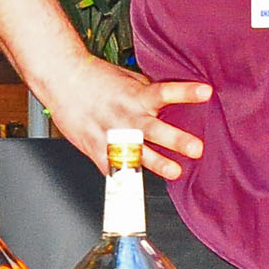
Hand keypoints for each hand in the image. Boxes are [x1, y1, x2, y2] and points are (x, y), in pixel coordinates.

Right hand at [40, 54, 211, 179]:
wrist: (63, 79)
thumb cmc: (96, 78)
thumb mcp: (128, 79)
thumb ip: (148, 93)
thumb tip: (169, 102)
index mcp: (136, 95)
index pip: (165, 92)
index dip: (186, 91)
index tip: (206, 92)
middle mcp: (126, 116)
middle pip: (154, 129)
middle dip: (176, 140)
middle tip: (196, 148)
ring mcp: (111, 134)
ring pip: (136, 152)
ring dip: (157, 163)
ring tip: (174, 171)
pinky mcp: (96, 147)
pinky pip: (113, 166)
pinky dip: (125, 177)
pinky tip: (136, 190)